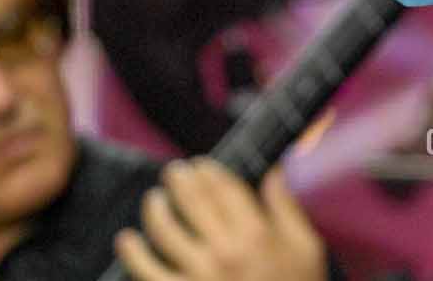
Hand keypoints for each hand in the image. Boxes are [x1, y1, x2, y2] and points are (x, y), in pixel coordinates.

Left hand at [115, 157, 326, 280]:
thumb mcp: (306, 249)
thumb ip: (286, 209)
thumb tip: (272, 172)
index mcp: (257, 235)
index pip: (224, 188)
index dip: (209, 170)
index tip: (201, 164)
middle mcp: (226, 252)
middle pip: (193, 200)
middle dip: (179, 180)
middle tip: (173, 173)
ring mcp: (199, 277)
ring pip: (165, 229)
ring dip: (155, 208)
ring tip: (154, 200)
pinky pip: (147, 271)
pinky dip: (133, 252)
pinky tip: (127, 239)